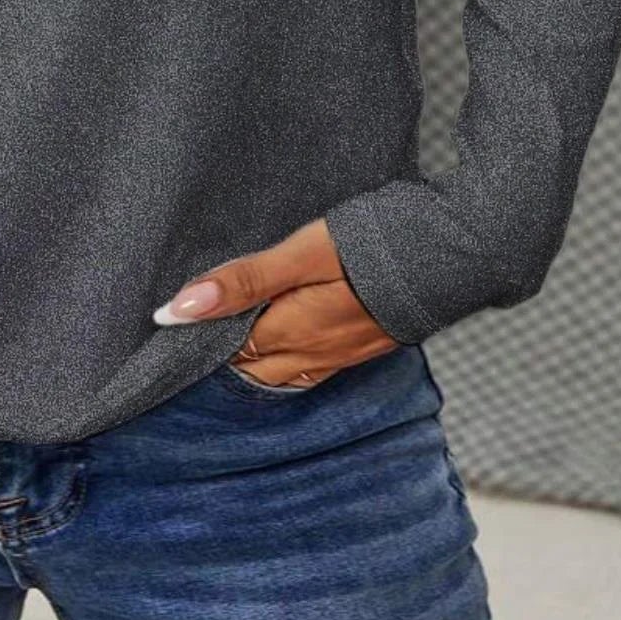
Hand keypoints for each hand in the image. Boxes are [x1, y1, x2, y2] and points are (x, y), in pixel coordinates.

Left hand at [152, 218, 398, 388]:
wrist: (449, 255)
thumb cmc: (370, 248)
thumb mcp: (299, 256)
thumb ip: (242, 282)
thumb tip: (178, 309)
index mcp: (289, 332)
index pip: (227, 349)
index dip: (199, 339)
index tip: (171, 328)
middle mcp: (312, 353)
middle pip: (251, 366)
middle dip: (221, 356)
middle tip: (192, 335)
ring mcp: (341, 354)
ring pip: (281, 371)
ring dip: (253, 360)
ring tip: (227, 341)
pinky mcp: (363, 346)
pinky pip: (311, 367)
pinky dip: (286, 361)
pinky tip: (282, 345)